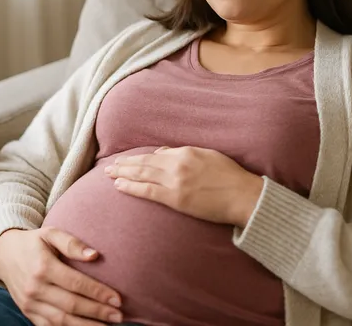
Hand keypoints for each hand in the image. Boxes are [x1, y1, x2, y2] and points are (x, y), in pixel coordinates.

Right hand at [0, 227, 123, 324]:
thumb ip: (72, 243)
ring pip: (61, 321)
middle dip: (97, 312)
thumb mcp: (51, 234)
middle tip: (119, 317)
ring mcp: (29, 303)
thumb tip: (95, 255)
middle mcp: (35, 288)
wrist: (4, 255)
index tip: (117, 299)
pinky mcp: (27, 313)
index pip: (76, 284)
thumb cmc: (34, 243)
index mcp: (43, 267)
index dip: (98, 293)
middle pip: (71, 305)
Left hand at [105, 146, 263, 226]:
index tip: (130, 160)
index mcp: (186, 152)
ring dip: (123, 173)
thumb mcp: (209, 156)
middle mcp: (177, 163)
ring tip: (108, 173)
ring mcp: (175, 181)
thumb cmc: (231, 177)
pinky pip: (147, 191)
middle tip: (110, 164)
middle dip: (125, 163)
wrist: (242, 195)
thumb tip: (165, 152)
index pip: (157, 154)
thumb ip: (186, 153)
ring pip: (142, 174)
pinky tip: (119, 185)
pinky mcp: (175, 198)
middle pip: (144, 162)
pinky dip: (130, 187)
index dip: (141, 158)